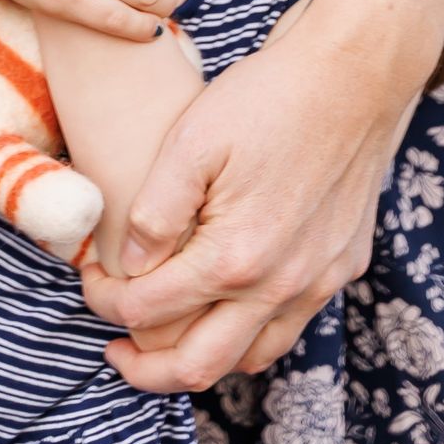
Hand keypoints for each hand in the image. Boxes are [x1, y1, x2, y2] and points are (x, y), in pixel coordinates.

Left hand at [80, 0, 413, 387]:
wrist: (353, 75)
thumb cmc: (268, 98)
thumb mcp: (192, 140)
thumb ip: (155, 213)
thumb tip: (131, 266)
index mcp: (235, 257)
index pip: (149, 311)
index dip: (106, 301)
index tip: (90, 279)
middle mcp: (279, 286)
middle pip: (198, 366)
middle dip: (145, 368)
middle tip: (114, 348)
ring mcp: (316, 283)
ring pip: (249, 359)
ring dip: (199, 361)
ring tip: (164, 342)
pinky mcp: (339, 269)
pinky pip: (287, 330)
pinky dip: (248, 339)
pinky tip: (225, 312)